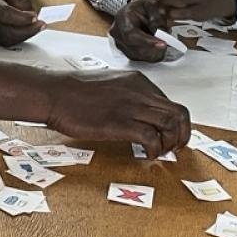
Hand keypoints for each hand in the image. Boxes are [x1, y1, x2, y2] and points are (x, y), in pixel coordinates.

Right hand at [0, 0, 39, 45]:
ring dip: (23, 36)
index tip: (36, 16)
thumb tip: (31, 12)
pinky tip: (25, 30)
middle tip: (41, 25)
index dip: (21, 18)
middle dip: (26, 31)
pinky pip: (1, 41)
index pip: (4, 13)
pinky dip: (16, 38)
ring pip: (4, 40)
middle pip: (4, 32)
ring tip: (36, 28)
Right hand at [43, 70, 190, 158]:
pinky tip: (147, 155)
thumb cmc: (72, 91)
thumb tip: (132, 112)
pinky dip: (155, 149)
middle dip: (183, 134)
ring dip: (172, 143)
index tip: (168, 134)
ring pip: (171, 124)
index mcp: (137, 81)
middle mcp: (140, 92)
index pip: (168, 102)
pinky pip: (151, 138)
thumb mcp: (107, 84)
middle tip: (175, 147)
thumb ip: (124, 94)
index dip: (173, 122)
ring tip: (162, 152)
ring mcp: (131, 107)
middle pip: (179, 113)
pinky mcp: (120, 123)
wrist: (54, 93)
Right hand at [110, 0, 170, 62]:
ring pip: (138, 55)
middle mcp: (117, 33)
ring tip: (162, 41)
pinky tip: (157, 47)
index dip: (147, 41)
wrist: (136, 11)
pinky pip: (140, 59)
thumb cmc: (142, 7)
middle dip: (154, 48)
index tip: (162, 44)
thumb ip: (157, 14)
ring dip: (153, 51)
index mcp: (121, 18)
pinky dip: (151, 54)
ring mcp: (119, 44)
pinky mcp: (125, 52)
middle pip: (135, 48)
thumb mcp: (152, 3)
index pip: (131, 34)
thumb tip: (160, 30)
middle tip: (167, 43)